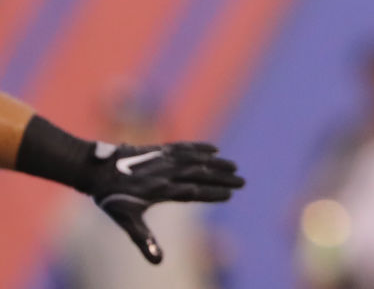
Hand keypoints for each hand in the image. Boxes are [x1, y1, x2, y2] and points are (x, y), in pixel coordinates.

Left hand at [84, 141, 244, 263]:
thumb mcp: (127, 221)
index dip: (213, 193)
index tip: (230, 195)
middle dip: (222, 178)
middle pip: (201, 175)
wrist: (97, 170)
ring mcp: (164, 159)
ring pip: (196, 160)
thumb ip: (144, 240)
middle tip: (242, 181)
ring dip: (216, 163)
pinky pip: (184, 147)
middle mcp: (167, 174)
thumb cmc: (112, 199)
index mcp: (161, 191)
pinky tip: (213, 149)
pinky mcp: (161, 149)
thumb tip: (157, 262)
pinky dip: (200, 147)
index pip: (194, 193)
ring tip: (234, 166)